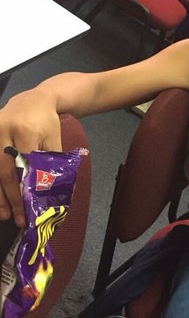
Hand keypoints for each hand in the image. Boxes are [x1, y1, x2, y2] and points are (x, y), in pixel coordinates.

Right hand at [0, 90, 61, 225]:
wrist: (32, 99)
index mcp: (26, 131)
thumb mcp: (55, 140)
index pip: (25, 166)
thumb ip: (51, 163)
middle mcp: (4, 130)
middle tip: (15, 218)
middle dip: (10, 197)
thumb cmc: (46, 123)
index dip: (26, 189)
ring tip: (3, 214)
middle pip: (4, 170)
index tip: (30, 209)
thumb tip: (47, 193)